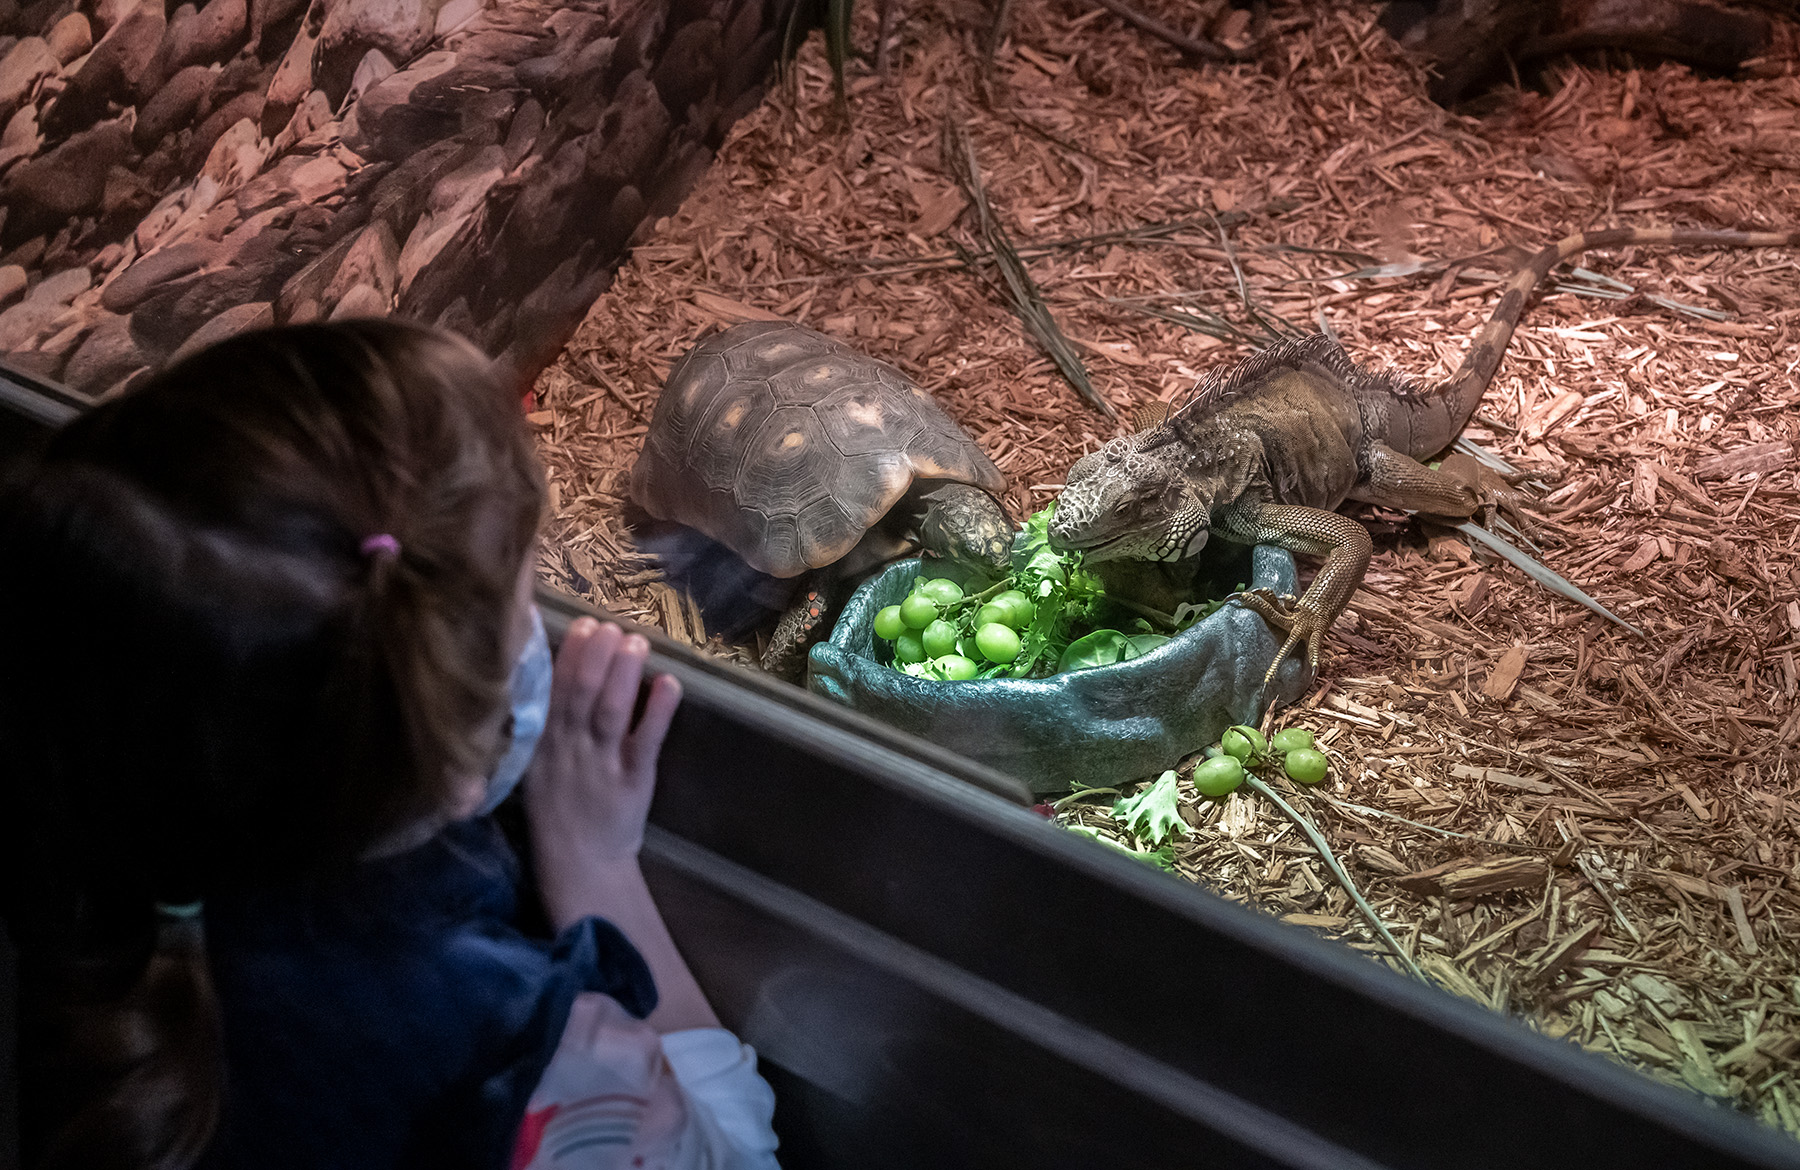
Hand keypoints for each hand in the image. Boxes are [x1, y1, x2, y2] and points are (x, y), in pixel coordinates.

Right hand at [526, 619, 680, 893]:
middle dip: (596, 655)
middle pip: (580, 695)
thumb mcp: (535, 766)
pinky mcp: (633, 782)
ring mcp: (601, 766)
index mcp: (541, 745)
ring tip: (636, 642)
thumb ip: (544, 724)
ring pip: (611, 713)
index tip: (583, 623)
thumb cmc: (559, 808)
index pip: (551, 692)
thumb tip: (556, 668)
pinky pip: (646, 743)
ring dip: (623, 674)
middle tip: (610, 625)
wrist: (580, 865)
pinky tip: (669, 683)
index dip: (568, 655)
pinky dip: (658, 712)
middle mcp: (569, 751)